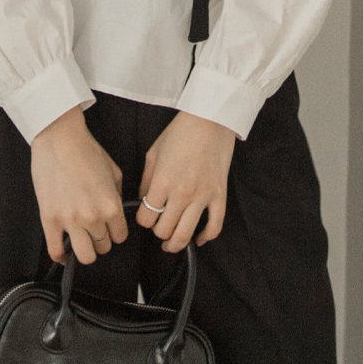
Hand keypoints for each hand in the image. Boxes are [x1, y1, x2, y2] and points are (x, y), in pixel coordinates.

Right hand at [30, 104, 128, 266]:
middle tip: (94, 228)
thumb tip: (116, 213)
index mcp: (111, 205)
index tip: (110, 227)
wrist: (59, 138)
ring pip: (84, 256)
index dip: (115, 232)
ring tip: (81, 240)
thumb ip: (117, 196)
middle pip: (103, 247)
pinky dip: (60, 256)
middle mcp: (93, 217)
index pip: (120, 237)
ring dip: (85, 249)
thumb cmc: (86, 150)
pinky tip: (63, 252)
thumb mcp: (114, 172)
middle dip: (101, 239)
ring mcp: (70, 220)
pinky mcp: (49, 219)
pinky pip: (55, 251)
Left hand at [135, 111, 236, 252]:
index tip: (145, 217)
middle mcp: (182, 192)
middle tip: (158, 227)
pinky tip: (198, 240)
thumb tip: (143, 200)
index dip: (143, 221)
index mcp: (163, 181)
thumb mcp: (154, 153)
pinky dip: (206, 238)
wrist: (210, 119)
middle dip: (158, 232)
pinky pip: (215, 226)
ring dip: (175, 244)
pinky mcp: (219, 195)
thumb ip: (146, 180)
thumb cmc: (180, 133)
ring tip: (171, 244)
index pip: (147, 217)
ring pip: (186, 234)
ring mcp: (203, 196)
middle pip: (164, 230)